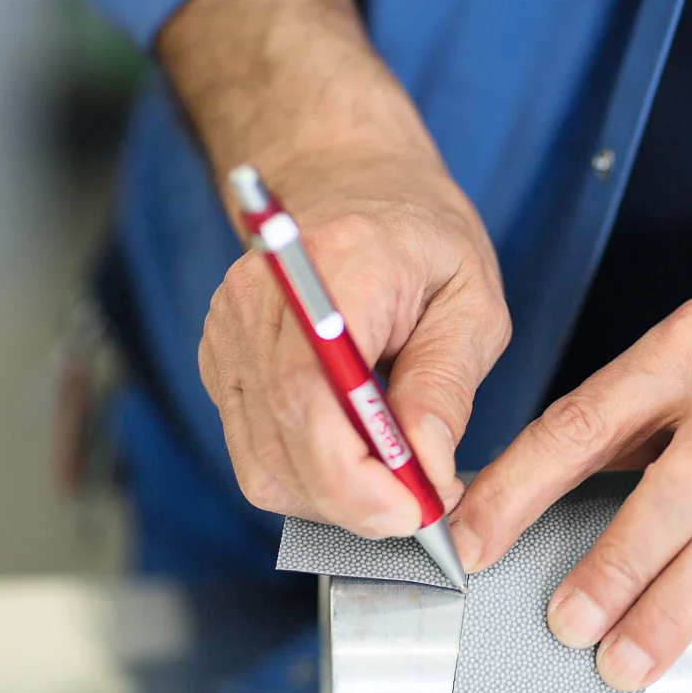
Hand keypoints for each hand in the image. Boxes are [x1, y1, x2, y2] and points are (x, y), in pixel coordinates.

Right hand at [199, 149, 507, 535]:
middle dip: (358, 502)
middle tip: (423, 511)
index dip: (356, 475)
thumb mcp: (472, 301)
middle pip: (282, 442)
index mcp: (333, 267)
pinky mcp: (219, 363)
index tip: (415, 510)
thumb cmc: (422, 238)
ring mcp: (228, 332)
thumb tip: (428, 468)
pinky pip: (256, 454)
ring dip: (335, 499)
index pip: (310, 395)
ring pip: (263, 465)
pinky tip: (359, 459)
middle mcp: (260, 300)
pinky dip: (310, 479)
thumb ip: (447, 384)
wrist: (351, 181)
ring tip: (397, 482)